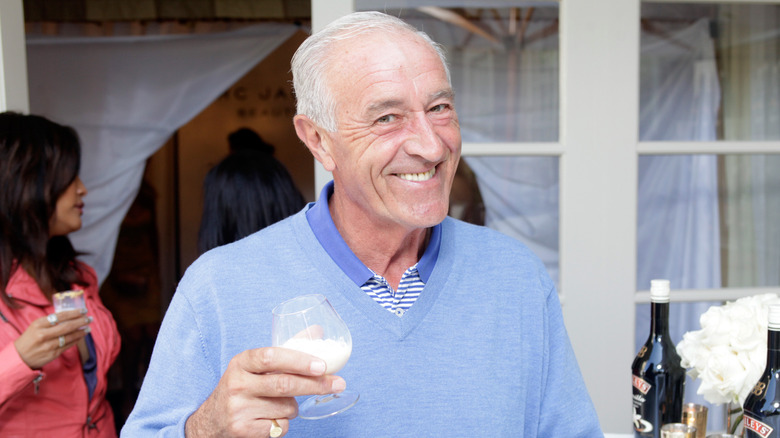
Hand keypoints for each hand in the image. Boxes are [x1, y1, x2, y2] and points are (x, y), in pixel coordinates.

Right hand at [13, 309, 92, 369]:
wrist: (19, 357)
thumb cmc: (29, 339)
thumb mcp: (35, 326)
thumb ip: (50, 321)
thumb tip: (70, 315)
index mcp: (38, 324)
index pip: (60, 316)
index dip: (74, 313)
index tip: (83, 310)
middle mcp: (43, 335)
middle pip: (67, 326)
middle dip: (81, 322)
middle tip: (89, 318)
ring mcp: (48, 345)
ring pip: (69, 337)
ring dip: (81, 332)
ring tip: (88, 327)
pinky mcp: (53, 354)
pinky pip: (68, 345)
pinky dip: (76, 340)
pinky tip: (81, 336)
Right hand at [185, 347, 346, 437]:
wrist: (212, 420)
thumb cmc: (243, 386)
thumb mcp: (256, 365)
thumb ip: (286, 349)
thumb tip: (317, 330)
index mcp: (241, 362)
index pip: (272, 357)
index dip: (299, 361)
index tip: (323, 365)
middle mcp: (237, 383)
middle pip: (284, 384)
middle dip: (315, 384)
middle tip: (338, 383)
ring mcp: (238, 408)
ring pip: (287, 407)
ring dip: (294, 406)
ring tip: (280, 403)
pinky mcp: (243, 430)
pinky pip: (281, 426)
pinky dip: (284, 422)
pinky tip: (270, 417)